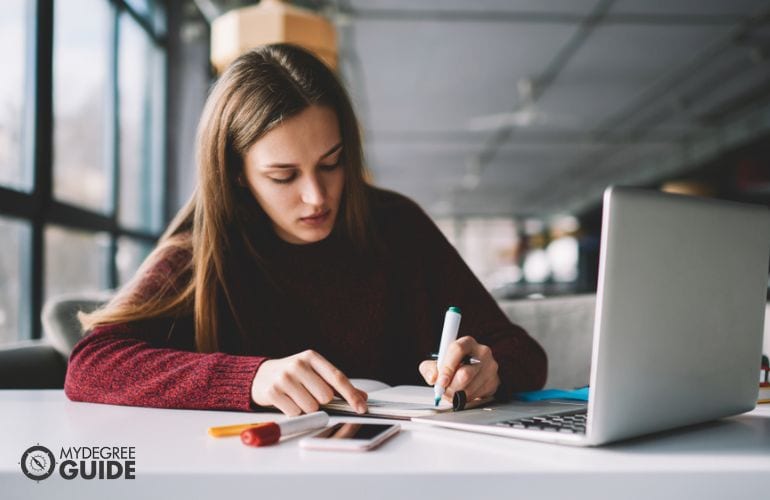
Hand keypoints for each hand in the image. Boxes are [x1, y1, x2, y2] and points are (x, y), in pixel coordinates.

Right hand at [251, 350, 367, 415]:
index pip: (337, 377)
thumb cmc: (294, 375)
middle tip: (310, 395)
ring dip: (307, 408)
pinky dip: (295, 412)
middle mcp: (298, 364)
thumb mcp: (315, 373)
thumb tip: (362, 397)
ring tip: (297, 398)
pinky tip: (288, 402)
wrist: (261, 375)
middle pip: (325, 396)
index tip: (362, 408)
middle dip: (322, 402)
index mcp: (312, 357)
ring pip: (311, 407)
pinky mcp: (273, 392)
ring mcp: (284, 378)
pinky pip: (295, 413)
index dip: (351, 395)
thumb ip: (337, 385)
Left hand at [418, 336, 499, 401]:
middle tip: (443, 390)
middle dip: (450, 386)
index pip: (457, 350)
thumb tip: (433, 378)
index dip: (447, 368)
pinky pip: (477, 396)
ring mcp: (490, 367)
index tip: (441, 382)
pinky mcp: (494, 382)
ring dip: (456, 395)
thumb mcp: (435, 363)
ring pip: (470, 388)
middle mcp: (482, 352)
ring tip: (451, 391)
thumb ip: (429, 369)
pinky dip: (466, 398)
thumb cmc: (451, 365)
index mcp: (467, 342)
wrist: (468, 372)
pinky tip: (462, 392)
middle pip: (465, 373)